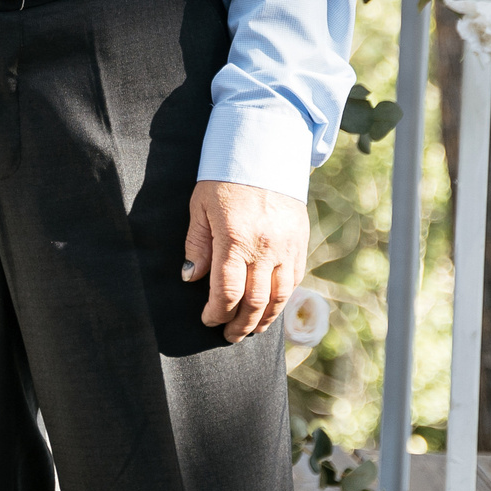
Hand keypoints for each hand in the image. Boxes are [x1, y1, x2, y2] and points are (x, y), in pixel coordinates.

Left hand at [184, 181, 306, 342]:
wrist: (264, 154)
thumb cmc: (224, 180)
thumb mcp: (199, 207)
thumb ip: (197, 245)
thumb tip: (191, 279)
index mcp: (235, 239)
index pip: (227, 290)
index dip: (217, 312)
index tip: (208, 320)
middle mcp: (264, 248)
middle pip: (255, 301)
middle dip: (240, 324)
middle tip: (229, 336)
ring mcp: (286, 248)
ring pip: (279, 297)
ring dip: (265, 319)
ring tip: (251, 331)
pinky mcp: (300, 244)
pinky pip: (294, 281)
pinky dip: (282, 300)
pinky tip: (271, 309)